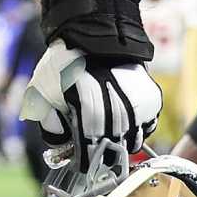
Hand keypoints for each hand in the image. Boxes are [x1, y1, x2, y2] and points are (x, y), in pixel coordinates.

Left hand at [23, 39, 160, 159]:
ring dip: (120, 139)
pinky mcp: (152, 101)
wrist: (96, 35)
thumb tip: (63, 145)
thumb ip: (50, 126)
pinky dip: (136, 125)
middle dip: (101, 151)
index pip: (91, 158)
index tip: (81, 160)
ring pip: (133, 143)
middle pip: (113, 153)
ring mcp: (139, 110)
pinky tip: (121, 112)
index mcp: (89, 117)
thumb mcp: (44, 93)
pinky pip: (147, 127)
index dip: (85, 161)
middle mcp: (119, 117)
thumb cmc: (66, 65)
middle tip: (91, 140)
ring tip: (106, 122)